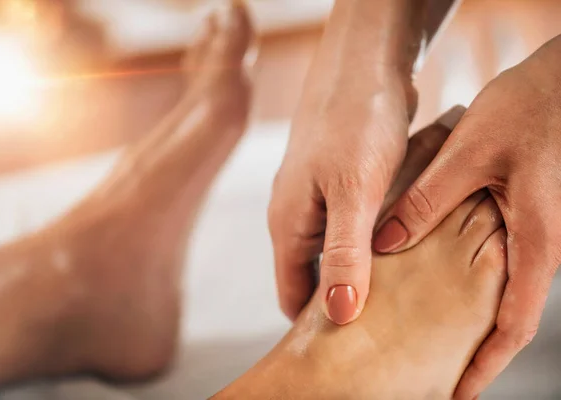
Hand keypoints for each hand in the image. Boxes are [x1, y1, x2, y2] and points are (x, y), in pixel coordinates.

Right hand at [268, 60, 414, 323]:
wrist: (365, 59)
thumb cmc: (354, 120)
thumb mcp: (352, 192)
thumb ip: (343, 253)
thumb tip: (339, 313)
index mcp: (288, 224)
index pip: (291, 294)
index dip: (315, 323)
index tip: (350, 343)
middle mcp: (296, 214)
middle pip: (310, 275)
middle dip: (339, 299)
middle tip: (380, 322)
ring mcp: (316, 197)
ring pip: (332, 250)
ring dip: (356, 270)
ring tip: (394, 290)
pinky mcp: (339, 180)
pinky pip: (348, 225)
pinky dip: (369, 241)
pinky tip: (396, 247)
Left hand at [373, 35, 560, 397]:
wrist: (558, 82)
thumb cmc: (526, 110)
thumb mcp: (467, 154)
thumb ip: (427, 199)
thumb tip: (385, 243)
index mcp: (534, 241)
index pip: (514, 323)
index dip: (486, 363)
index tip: (459, 394)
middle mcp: (537, 246)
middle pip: (509, 318)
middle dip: (478, 353)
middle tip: (442, 378)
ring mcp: (530, 233)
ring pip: (501, 292)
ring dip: (474, 322)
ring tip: (437, 342)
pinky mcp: (520, 216)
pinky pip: (496, 263)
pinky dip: (471, 285)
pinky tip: (442, 284)